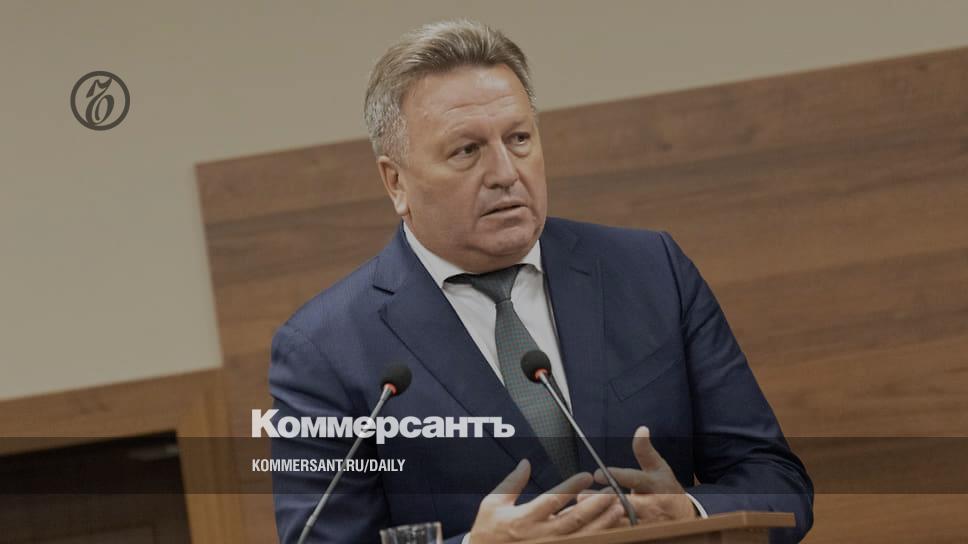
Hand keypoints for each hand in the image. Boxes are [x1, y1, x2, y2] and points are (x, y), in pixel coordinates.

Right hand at [467, 459, 622, 542]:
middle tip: (612, 490)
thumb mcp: (492, 504)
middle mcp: (540, 535)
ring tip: (617, 508)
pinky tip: (609, 530)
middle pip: (574, 519)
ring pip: (582, 536)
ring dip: (602, 522)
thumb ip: (512, 483)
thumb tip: (526, 462)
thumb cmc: (488, 532)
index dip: (571, 487)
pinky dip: (596, 538)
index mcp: (524, 518)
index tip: (586, 475)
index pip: (552, 500)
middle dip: (596, 504)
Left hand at [587, 426, 696, 525]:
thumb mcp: (660, 468)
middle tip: (581, 497)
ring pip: (620, 523)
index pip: (635, 480)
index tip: (597, 473)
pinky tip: (586, 524)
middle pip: (625, 505)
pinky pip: (620, 534)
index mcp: (654, 486)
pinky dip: (603, 529)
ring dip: (599, 518)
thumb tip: (641, 429)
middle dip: (603, 502)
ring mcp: (646, 524)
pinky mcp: (641, 536)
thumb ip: (645, 451)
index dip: (617, 476)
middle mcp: (651, 507)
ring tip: (579, 510)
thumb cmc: (667, 489)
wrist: (684, 517)